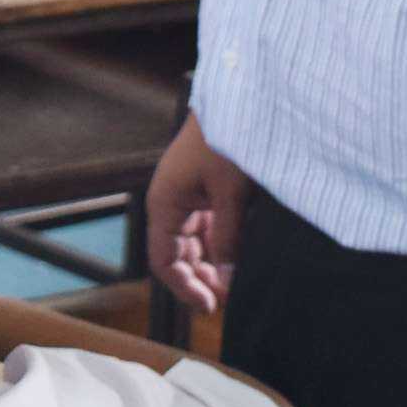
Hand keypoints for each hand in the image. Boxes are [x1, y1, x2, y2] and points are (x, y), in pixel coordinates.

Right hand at [144, 114, 248, 314]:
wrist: (241, 99)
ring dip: (213, 265)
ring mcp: (189, 195)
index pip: (164, 261)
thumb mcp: (231, 195)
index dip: (185, 288)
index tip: (211, 307)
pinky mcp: (207, 189)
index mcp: (165, 203)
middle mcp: (172, 202)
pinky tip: (240, 257)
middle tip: (228, 300)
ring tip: (236, 284)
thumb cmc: (229, 140)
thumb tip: (228, 281)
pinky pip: (209, 227)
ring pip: (195, 244)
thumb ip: (229, 240)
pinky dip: (222, 245)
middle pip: (179, 255)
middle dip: (200, 280)